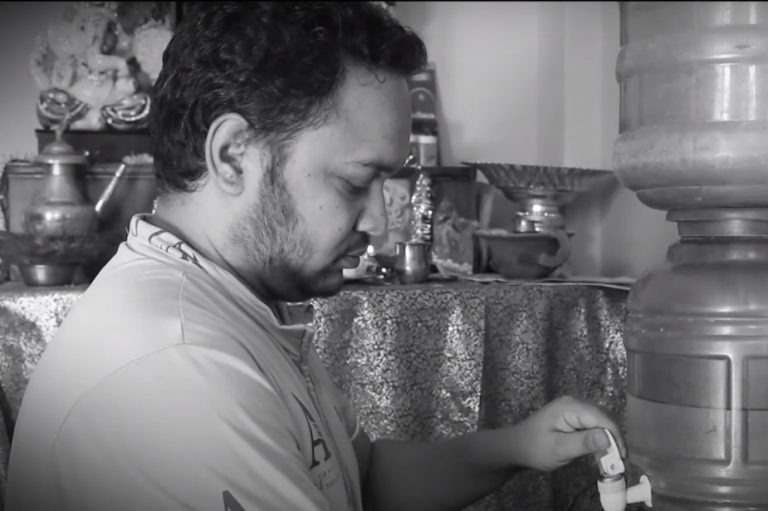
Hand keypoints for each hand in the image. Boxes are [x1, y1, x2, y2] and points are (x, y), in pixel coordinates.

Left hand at [507, 395, 625, 471]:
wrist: (516, 447)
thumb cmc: (535, 448)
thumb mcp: (559, 448)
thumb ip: (584, 442)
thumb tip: (608, 437)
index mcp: (570, 407)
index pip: (602, 417)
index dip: (615, 436)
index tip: (621, 457)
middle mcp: (574, 403)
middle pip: (604, 418)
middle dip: (614, 438)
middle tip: (619, 461)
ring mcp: (574, 409)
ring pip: (601, 422)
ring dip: (609, 439)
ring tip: (613, 460)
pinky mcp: (573, 418)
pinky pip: (593, 426)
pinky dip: (600, 439)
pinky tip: (601, 454)